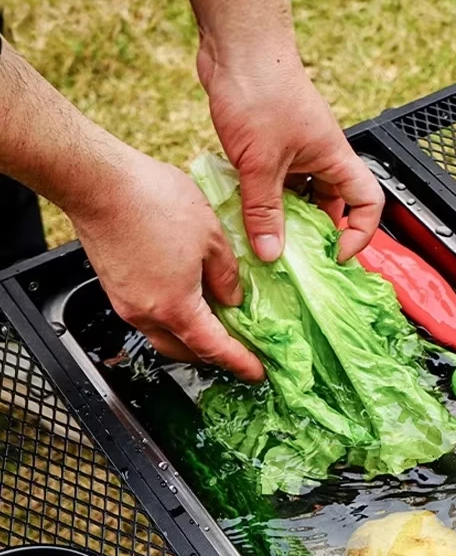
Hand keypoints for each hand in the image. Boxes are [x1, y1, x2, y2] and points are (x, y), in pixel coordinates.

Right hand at [70, 148, 263, 380]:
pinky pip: (148, 317)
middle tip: (239, 349)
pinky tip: (186, 299)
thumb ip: (226, 275)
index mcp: (176, 308)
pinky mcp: (115, 287)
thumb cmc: (153, 202)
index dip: (239, 363)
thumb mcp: (212, 236)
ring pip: (164, 336)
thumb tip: (232, 298)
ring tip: (214, 324)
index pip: (214, 349)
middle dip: (213, 355)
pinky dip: (171, 318)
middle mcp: (147, 314)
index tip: (256, 372)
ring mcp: (126, 303)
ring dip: (190, 337)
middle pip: (186, 351)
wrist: (99, 182)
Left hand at [199, 50, 383, 262]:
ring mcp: (294, 150)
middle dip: (315, 233)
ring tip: (263, 238)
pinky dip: (261, 201)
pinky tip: (242, 213)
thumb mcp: (260, 163)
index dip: (359, 233)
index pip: (368, 203)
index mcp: (334, 157)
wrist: (235, 45)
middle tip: (292, 256)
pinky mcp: (269, 145)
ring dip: (283, 218)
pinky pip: (273, 184)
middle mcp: (319, 155)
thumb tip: (272, 253)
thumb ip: (264, 212)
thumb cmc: (260, 89)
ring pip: (298, 197)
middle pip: (331, 204)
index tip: (336, 254)